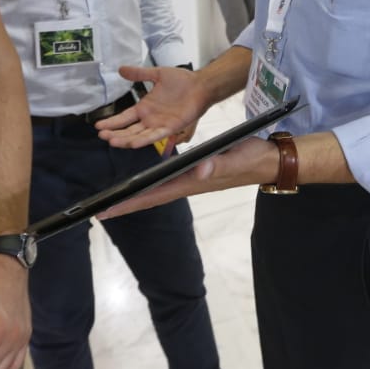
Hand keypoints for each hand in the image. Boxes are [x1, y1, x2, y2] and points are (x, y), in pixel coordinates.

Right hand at [97, 65, 207, 148]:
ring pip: (138, 136)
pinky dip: (144, 140)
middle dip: (114, 133)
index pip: (124, 117)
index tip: (98, 126)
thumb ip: (139, 73)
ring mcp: (159, 124)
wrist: (200, 85)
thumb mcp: (156, 74)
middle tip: (102, 135)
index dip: (112, 122)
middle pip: (128, 130)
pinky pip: (155, 136)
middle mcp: (150, 118)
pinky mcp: (171, 128)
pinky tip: (133, 143)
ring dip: (125, 140)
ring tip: (111, 141)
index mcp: (145, 107)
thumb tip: (121, 69)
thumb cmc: (182, 81)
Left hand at [99, 137, 276, 219]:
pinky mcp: (197, 173)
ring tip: (116, 198)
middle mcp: (188, 184)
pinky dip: (152, 184)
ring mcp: (192, 180)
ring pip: (158, 190)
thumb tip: (200, 170)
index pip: (154, 196)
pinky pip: (168, 181)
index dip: (130, 203)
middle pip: (151, 197)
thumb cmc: (251, 158)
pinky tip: (145, 182)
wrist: (269, 160)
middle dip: (126, 204)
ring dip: (137, 195)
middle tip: (100, 210)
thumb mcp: (235, 157)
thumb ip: (218, 163)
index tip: (106, 211)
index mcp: (192, 182)